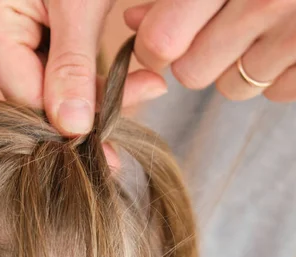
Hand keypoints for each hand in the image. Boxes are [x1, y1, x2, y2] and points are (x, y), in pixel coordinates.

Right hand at [0, 0, 168, 135]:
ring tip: (141, 83)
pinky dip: (85, 70)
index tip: (118, 136)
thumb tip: (72, 128)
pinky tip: (118, 73)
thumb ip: (73, 65)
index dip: (72, 121)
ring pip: (45, 83)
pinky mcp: (23, 26)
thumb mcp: (82, 2)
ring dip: (92, 89)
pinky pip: (50, 63)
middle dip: (88, 104)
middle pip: (35, 94)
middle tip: (143, 98)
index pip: (28, 98)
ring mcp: (2, 29)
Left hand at [125, 0, 295, 101]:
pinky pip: (278, 92)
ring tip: (260, 28)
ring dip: (236, 68)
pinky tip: (289, 40)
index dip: (154, 46)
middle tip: (220, 27)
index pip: (161, 41)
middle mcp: (266, 0)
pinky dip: (277, 74)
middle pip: (192, 72)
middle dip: (197, 57)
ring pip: (233, 87)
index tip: (164, 38)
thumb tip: (133, 22)